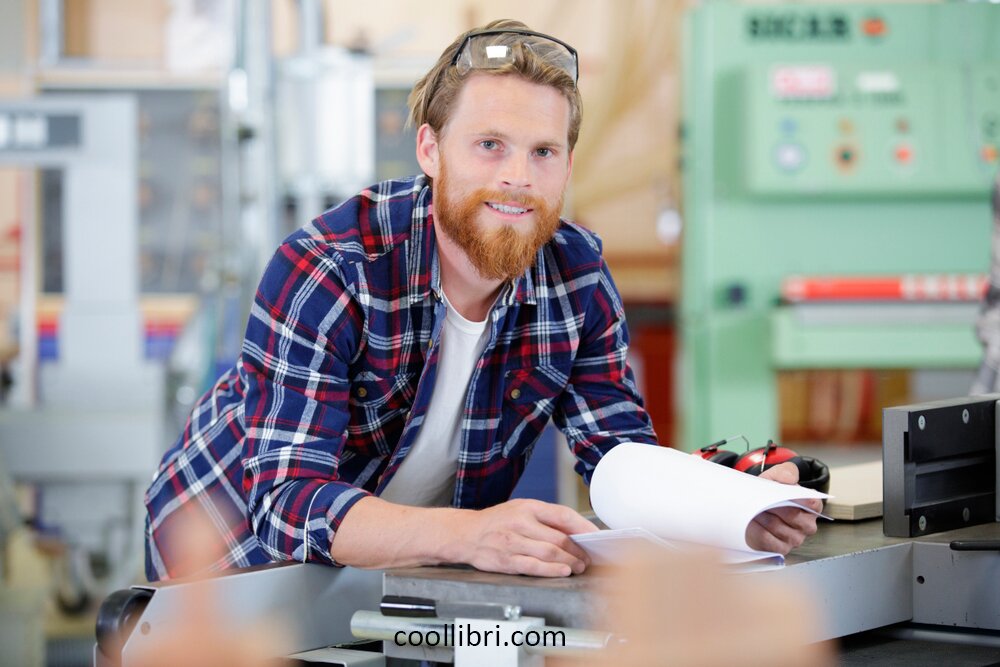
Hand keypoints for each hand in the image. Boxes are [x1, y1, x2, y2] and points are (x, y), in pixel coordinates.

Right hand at [453, 498, 597, 576]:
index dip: (584, 527)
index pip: (563, 515)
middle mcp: (520, 523)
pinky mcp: (506, 560)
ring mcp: (512, 542)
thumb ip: (544, 518)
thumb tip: (575, 531)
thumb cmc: (496, 522)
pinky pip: (534, 567)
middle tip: (588, 557)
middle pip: (559, 538)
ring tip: (578, 566)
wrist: (465, 533)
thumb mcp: (519, 509)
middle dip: (579, 551)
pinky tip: (562, 572)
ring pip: (550, 554)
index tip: (597, 536)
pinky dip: (552, 571)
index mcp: (527, 507)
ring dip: (569, 562)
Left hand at [746, 462, 820, 554]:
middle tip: (762, 500)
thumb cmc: (770, 491)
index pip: (813, 504)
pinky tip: (752, 522)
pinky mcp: (781, 549)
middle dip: (776, 507)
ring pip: (780, 529)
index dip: (796, 498)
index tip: (781, 492)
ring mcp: (795, 539)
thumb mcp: (777, 475)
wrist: (754, 504)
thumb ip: (786, 472)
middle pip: (795, 517)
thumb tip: (790, 479)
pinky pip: (770, 542)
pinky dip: (758, 531)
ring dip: (764, 518)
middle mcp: (807, 525)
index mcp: (812, 505)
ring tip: (755, 510)